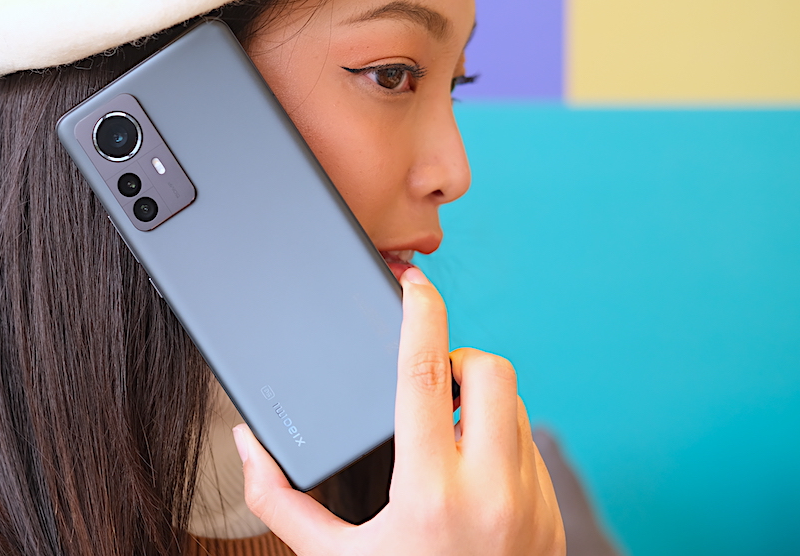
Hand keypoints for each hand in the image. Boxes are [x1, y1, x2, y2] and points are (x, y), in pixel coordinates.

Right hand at [232, 266, 564, 554]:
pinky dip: (499, 440)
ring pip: (515, 406)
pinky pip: (531, 447)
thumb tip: (247, 447)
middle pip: (490, 371)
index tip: (414, 282)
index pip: (426, 372)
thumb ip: (280, 502)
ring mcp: (531, 503)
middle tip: (427, 385)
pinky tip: (468, 471)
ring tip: (442, 435)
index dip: (419, 314)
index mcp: (429, 492)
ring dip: (479, 402)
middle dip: (458, 359)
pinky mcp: (551, 517)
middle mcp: (490, 490)